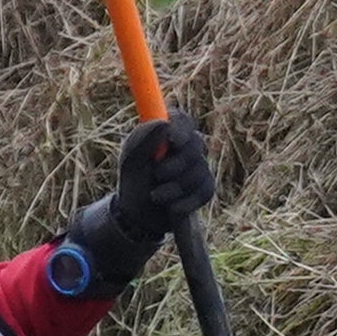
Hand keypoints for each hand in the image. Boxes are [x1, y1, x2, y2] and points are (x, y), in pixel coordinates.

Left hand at [52, 116, 216, 298]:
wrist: (138, 216)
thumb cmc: (133, 181)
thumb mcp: (130, 162)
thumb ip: (143, 140)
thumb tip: (164, 123)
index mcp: (166, 132)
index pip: (182, 119)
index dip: (181, 128)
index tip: (173, 141)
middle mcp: (186, 145)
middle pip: (196, 144)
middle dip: (176, 163)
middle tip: (158, 174)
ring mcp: (199, 166)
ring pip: (200, 170)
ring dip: (174, 187)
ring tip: (156, 195)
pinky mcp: (205, 187)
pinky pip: (204, 191)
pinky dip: (185, 202)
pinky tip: (171, 208)